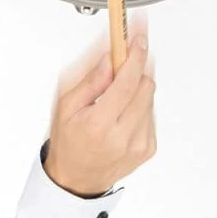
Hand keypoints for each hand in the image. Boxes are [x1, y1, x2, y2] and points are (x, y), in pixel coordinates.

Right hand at [43, 24, 155, 197]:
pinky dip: (139, 104)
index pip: (127, 82)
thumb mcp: (66, 105)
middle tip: (122, 58)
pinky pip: (150, 113)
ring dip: (136, 86)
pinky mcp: (149, 148)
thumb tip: (109, 57)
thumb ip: (90, 80)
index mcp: (100, 124)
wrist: (77, 179)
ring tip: (114, 94)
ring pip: (150, 98)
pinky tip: (121, 111)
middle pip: (145, 86)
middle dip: (136, 67)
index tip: (138, 38)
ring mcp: (139, 144)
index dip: (135, 56)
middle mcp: (124, 136)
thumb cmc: (68, 141)